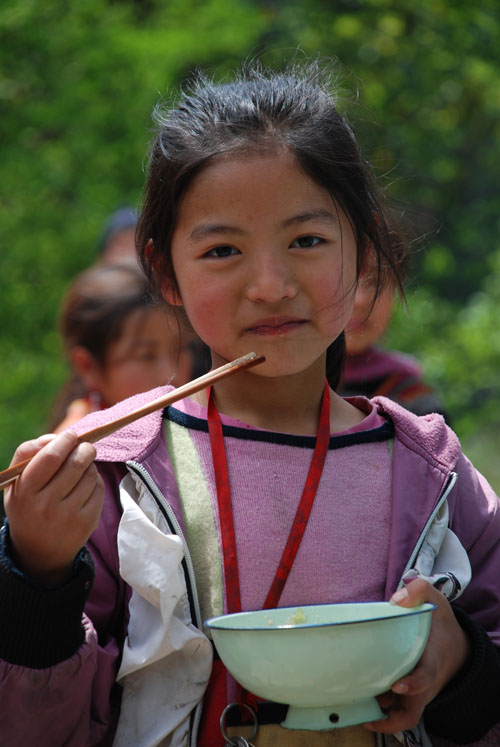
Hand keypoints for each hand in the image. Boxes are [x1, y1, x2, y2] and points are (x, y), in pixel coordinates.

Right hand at [4, 431, 103, 585]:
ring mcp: (68, 516)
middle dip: (85, 448)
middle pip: (76, 462)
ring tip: (82, 468)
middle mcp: (45, 505)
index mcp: (25, 491)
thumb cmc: (28, 505)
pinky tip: (86, 485)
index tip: (70, 436)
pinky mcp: (86, 522)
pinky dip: (96, 480)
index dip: (64, 440)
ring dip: (90, 464)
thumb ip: (29, 453)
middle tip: (85, 446)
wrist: (39, 551)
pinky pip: (99, 489)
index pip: (50, 456)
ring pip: (91, 474)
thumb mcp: (17, 482)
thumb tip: (57, 437)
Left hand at [365, 577, 469, 733]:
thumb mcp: (437, 601)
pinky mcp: (409, 698)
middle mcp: (424, 685)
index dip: (413, 684)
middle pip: (410, 711)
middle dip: (389, 716)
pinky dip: (380, 715)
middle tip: (364, 704)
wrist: (457, 649)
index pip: (425, 678)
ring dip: (380, 716)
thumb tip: (396, 600)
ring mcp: (417, 695)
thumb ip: (419, 590)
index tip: (396, 684)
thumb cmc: (441, 626)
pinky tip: (359, 701)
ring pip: (400, 717)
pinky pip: (395, 715)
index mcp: (432, 662)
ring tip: (355, 705)